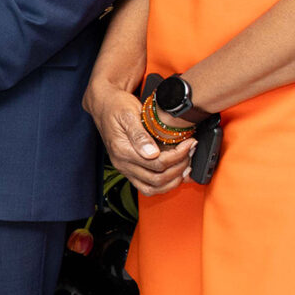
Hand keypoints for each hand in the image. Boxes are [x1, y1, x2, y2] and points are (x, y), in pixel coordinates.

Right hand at [85, 78, 192, 195]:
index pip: (157, 163)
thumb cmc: (116, 107)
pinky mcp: (129, 170)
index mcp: (122, 150)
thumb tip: (151, 153)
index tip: (189, 144)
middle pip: (157, 178)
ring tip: (186, 165)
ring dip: (173, 180)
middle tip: (190, 152)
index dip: (178, 155)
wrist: (104, 106)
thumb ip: (139, 134)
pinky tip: (176, 175)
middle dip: (179, 167)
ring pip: (153, 188)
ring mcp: (125, 169)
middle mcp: (122, 164)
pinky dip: (164, 185)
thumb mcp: (127, 113)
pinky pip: (147, 187)